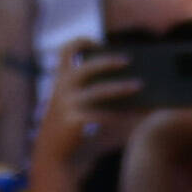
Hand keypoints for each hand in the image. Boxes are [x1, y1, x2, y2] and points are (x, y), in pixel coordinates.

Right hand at [34, 39, 140, 160]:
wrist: (52, 149)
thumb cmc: (71, 122)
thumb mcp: (76, 101)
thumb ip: (92, 88)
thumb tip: (129, 80)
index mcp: (61, 78)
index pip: (66, 50)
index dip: (82, 41)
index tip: (100, 42)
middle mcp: (62, 87)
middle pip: (86, 67)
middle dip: (107, 62)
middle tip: (129, 60)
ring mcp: (67, 104)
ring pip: (98, 91)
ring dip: (120, 87)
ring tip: (140, 85)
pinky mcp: (74, 121)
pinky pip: (102, 115)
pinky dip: (120, 113)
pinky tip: (136, 113)